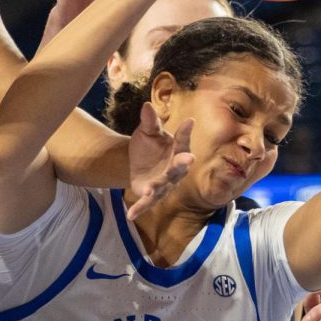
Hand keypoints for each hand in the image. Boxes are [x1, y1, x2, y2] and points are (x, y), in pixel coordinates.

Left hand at [126, 103, 193, 219]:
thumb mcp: (147, 131)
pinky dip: (139, 208)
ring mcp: (165, 184)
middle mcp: (175, 169)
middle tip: (189, 157)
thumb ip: (149, 121)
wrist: (139, 162)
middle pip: (179, 167)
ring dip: (157, 189)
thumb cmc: (150, 144)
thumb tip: (146, 105)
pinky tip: (130, 215)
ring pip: (162, 187)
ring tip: (149, 191)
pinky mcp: (152, 195)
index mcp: (179, 150)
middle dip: (182, 163)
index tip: (189, 121)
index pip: (183, 140)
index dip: (186, 132)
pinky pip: (146, 202)